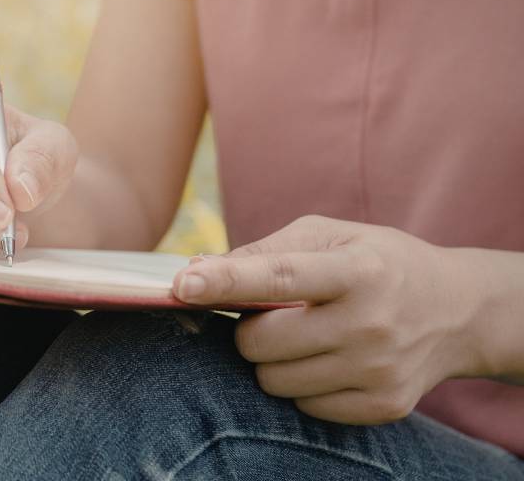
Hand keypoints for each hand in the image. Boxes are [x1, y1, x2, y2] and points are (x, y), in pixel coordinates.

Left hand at [171, 215, 483, 424]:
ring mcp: (379, 369)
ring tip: (306, 336)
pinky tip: (329, 361)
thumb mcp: (330, 236)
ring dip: (273, 361)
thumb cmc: (376, 262)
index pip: (279, 277)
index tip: (182, 284)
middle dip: (250, 329)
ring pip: (275, 381)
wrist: (460, 310)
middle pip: (262, 342)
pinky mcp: (384, 405)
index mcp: (357, 270)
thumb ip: (264, 252)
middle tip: (273, 316)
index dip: (226, 282)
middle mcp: (371, 323)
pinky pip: (304, 406)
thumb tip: (199, 272)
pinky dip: (303, 386)